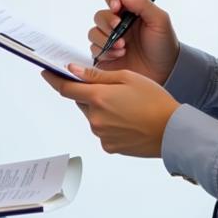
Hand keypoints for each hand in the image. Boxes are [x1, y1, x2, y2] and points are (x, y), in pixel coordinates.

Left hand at [42, 64, 178, 157]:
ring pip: (93, 116)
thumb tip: (72, 71)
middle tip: (110, 89)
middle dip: (89, 93)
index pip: (66, 88)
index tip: (45, 71)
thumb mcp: (127, 78)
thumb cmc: (154, 100)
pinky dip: (109, 123)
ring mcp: (101, 135)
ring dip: (101, 108)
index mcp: (98, 97)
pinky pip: (103, 130)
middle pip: (82, 101)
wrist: (173, 132)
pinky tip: (128, 120)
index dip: (53, 79)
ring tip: (126, 105)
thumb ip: (97, 75)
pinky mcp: (109, 147)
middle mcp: (95, 118)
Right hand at [90, 0, 178, 85]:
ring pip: (93, 32)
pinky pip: (94, 49)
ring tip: (123, 46)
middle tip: (118, 28)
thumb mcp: (160, 20)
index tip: (116, 6)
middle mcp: (117, 21)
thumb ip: (143, 4)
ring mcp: (110, 38)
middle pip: (100, 14)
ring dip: (106, 39)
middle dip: (107, 21)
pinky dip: (106, 52)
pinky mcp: (105, 54)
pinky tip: (120, 55)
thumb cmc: (164, 45)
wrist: (165, 72)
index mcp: (130, 8)